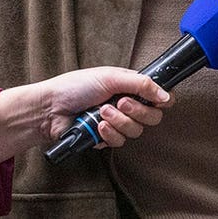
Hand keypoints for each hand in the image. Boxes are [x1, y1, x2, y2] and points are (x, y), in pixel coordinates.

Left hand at [0, 67, 172, 161]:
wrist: (50, 109)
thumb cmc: (75, 86)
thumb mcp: (111, 77)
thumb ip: (142, 84)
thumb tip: (167, 95)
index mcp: (130, 87)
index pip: (158, 97)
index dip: (161, 101)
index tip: (157, 101)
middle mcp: (126, 105)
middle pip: (152, 117)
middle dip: (136, 111)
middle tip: (120, 102)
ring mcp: (117, 123)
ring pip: (136, 131)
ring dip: (119, 120)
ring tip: (101, 112)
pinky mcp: (106, 138)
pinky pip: (119, 141)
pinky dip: (108, 133)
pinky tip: (97, 125)